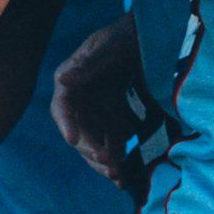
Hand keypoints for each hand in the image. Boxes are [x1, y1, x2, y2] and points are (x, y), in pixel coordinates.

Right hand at [52, 16, 146, 186]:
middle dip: (91, 151)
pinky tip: (125, 177)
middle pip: (79, 131)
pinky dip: (118, 157)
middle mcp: (81, 98)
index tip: (72, 141)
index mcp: (71, 79)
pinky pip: (113, 141)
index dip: (66, 124)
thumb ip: (89, 64)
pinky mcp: (115, 116)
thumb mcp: (109, 46)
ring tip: (117, 178)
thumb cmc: (126, 35)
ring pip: (95, 141)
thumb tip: (62, 80)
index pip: (62, 106)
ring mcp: (97, 109)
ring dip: (104, 161)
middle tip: (108, 166)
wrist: (151, 36)